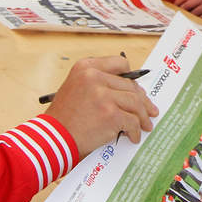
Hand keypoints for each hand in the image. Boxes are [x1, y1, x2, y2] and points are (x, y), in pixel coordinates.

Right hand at [44, 55, 158, 151]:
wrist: (53, 138)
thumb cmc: (64, 118)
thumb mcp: (75, 88)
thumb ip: (98, 84)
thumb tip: (130, 92)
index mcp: (86, 67)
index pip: (119, 63)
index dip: (131, 78)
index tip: (137, 89)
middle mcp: (94, 77)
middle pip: (131, 86)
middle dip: (142, 100)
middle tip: (149, 111)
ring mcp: (103, 95)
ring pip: (135, 103)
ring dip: (142, 116)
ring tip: (144, 125)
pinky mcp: (110, 114)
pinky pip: (132, 121)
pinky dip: (135, 131)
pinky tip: (133, 136)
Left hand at [174, 0, 201, 20]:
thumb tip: (183, 2)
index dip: (177, 2)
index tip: (174, 7)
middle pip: (186, 5)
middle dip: (180, 11)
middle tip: (175, 16)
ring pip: (193, 13)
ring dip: (187, 17)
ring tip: (182, 20)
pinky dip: (197, 21)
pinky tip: (193, 23)